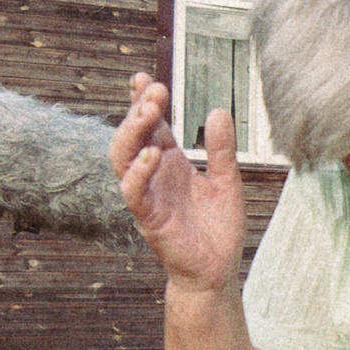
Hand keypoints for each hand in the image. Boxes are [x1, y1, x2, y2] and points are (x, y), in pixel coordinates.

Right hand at [111, 73, 245, 293]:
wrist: (216, 272)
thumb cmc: (218, 229)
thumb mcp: (227, 181)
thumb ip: (222, 149)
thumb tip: (217, 110)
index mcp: (169, 163)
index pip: (149, 125)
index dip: (143, 101)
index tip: (144, 77)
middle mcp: (153, 176)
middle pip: (131, 134)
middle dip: (137, 109)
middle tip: (154, 88)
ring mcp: (147, 197)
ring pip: (122, 158)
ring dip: (132, 132)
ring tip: (150, 111)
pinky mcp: (148, 219)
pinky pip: (133, 193)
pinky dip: (138, 172)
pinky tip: (153, 154)